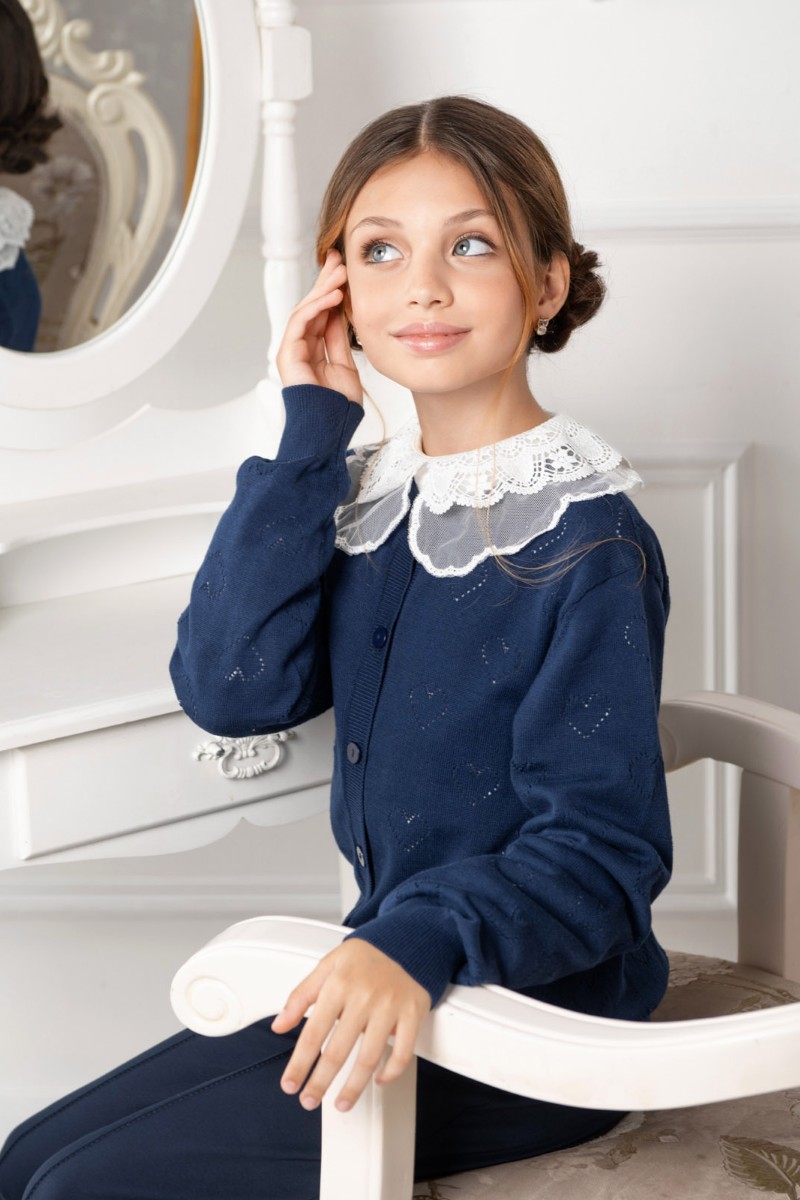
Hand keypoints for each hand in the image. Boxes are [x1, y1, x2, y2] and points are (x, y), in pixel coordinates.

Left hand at [270, 937, 431, 1112]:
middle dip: (320, 1083)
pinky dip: (391, 1072)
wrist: (404, 941)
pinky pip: (403, 1051)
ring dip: (353, 1087)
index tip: (291, 1084)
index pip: (313, 1033)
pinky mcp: (413, 1011)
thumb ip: (300, 996)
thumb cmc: (363, 959)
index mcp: (339, 984)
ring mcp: (390, 1005)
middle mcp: (364, 996)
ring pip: (369, 1057)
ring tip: (341, 1103)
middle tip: (310, 1100)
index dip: (300, 1064)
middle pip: (338, 1051)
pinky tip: (378, 1080)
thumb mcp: (326, 966)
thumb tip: (279, 1025)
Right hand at [275, 248, 362, 404]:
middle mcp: (300, 347)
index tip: (344, 269)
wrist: (329, 430)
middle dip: (325, 281)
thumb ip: (339, 339)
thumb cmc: (337, 408)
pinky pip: (300, 322)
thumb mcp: (346, 365)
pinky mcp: (288, 354)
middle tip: (338, 259)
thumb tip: (342, 311)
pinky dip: (316, 307)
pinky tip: (332, 296)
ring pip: (305, 310)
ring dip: (322, 289)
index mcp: (314, 349)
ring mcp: (292, 350)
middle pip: (311, 306)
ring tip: (340, 273)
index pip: (321, 312)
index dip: (331, 290)